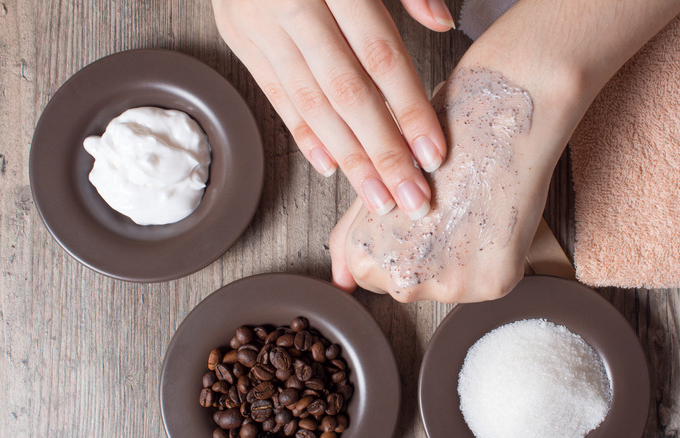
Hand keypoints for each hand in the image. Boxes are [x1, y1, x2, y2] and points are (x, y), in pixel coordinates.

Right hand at [212, 0, 453, 219]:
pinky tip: (329, 165)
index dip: (408, 108)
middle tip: (410, 199)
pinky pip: (274, 93)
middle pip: (345, 92)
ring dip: (347, 156)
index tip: (433, 154)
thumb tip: (442, 25)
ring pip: (309, 103)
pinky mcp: (238, 36)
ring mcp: (257, 24)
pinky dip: (302, 132)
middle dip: (381, 151)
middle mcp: (290, 4)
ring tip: (377, 197)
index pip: (378, 56)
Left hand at [329, 66, 557, 301]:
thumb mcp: (379, 185)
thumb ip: (352, 237)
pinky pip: (487, 283)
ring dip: (458, 260)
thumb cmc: (437, 140)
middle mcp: (403, 279)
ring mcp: (450, 285)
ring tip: (466, 209)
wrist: (500, 116)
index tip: (412, 215)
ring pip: (448, 286)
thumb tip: (341, 283)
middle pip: (408, 285)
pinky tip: (489, 218)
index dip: (393, 242)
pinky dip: (492, 258)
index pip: (370, 277)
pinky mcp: (494, 283)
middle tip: (443, 208)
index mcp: (366, 256)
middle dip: (423, 255)